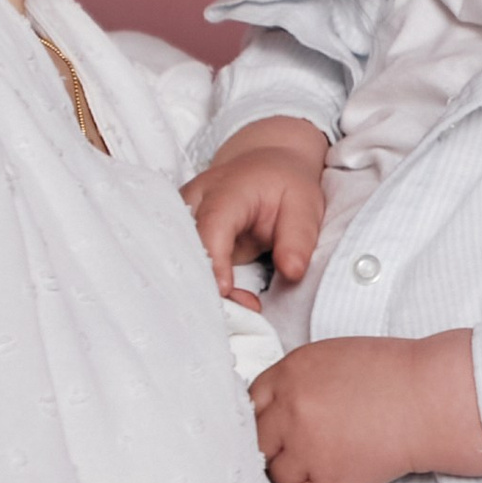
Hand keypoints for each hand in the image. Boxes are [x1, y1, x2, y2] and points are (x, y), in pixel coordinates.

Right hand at [184, 117, 329, 307]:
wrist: (266, 167)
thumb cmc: (286, 186)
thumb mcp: (305, 206)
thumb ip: (299, 239)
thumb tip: (292, 273)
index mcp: (225, 191)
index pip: (212, 226)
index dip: (214, 261)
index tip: (224, 290)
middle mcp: (194, 202)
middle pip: (184, 246)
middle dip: (203, 284)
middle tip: (234, 315)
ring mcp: (181, 219)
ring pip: (176, 258)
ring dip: (198, 288)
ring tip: (232, 312)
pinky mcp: (181, 235)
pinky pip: (181, 264)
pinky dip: (198, 287)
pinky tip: (221, 306)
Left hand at [250, 330, 481, 482]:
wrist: (430, 399)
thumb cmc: (391, 374)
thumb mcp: (330, 357)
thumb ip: (295, 380)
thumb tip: (272, 409)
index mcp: (290, 374)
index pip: (250, 406)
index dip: (265, 420)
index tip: (277, 429)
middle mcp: (292, 412)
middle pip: (257, 444)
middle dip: (274, 449)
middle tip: (298, 449)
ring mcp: (308, 450)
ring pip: (275, 477)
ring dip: (292, 477)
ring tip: (320, 467)